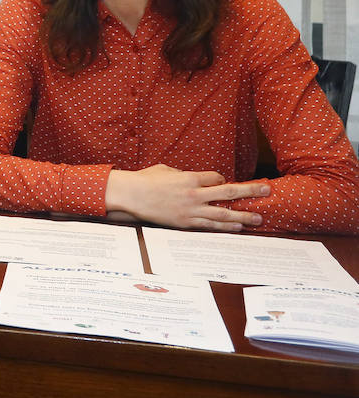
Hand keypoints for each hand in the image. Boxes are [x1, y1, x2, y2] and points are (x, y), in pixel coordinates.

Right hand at [105, 164, 270, 230]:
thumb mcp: (166, 170)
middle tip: (267, 190)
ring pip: (224, 214)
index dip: (222, 180)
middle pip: (229, 193)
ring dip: (243, 216)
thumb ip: (183, 174)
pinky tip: (237, 228)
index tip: (222, 182)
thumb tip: (194, 179)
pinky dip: (225, 227)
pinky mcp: (185, 222)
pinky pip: (210, 225)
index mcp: (190, 177)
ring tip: (258, 218)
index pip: (217, 178)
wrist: (130, 195)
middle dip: (250, 191)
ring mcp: (191, 210)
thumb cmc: (145, 180)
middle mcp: (194, 194)